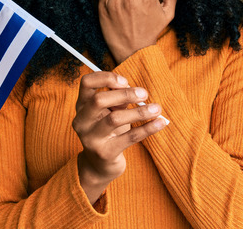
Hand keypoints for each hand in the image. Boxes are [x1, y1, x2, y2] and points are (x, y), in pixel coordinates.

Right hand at [73, 71, 166, 203]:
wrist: (100, 164)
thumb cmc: (108, 131)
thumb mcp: (110, 111)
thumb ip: (119, 99)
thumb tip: (137, 91)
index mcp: (81, 106)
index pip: (87, 83)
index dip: (106, 78)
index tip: (125, 81)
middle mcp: (82, 121)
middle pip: (98, 100)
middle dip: (125, 94)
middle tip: (144, 94)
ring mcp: (91, 138)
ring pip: (114, 119)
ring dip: (139, 112)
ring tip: (157, 108)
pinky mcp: (105, 153)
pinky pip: (129, 137)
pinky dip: (148, 128)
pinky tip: (161, 122)